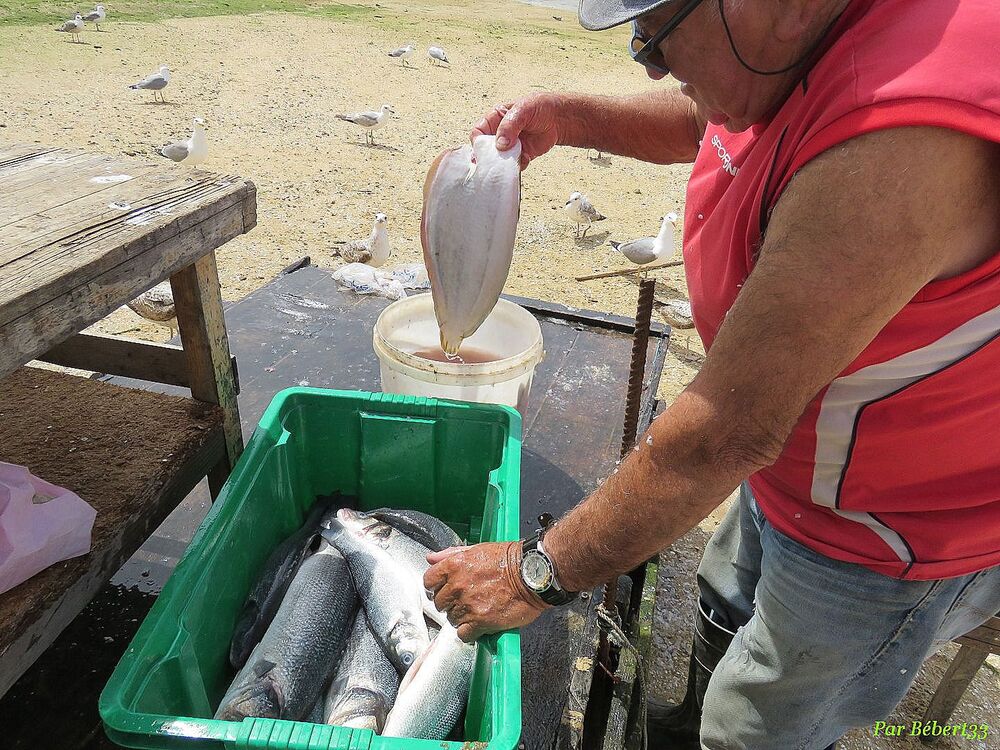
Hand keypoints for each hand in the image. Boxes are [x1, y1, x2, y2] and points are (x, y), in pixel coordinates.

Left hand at [424, 542, 549, 641]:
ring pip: (451, 619)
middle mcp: (458, 585)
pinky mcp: (480, 621)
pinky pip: (463, 634)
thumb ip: (451, 554)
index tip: (445, 589)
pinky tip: (479, 624)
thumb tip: (431, 558)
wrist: (533, 573)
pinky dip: (470, 632)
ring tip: (477, 610)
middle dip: (450, 602)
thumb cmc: (510, 559)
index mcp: (454, 565)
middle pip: (439, 602)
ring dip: (462, 617)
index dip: (437, 586)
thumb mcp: (477, 549)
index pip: (429, 581)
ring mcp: (468, 605)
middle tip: (465, 600)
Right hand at [471, 93, 564, 169]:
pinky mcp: (521, 155)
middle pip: (487, 149)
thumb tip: (500, 145)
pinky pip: (514, 166)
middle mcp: (500, 133)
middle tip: (496, 160)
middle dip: (490, 156)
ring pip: (500, 160)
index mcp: (495, 119)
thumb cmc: (540, 107)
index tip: (483, 149)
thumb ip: (509, 126)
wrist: (559, 118)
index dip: (478, 141)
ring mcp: (510, 146)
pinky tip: (525, 159)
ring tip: (512, 160)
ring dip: (504, 163)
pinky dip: (517, 166)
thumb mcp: (522, 110)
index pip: (479, 132)